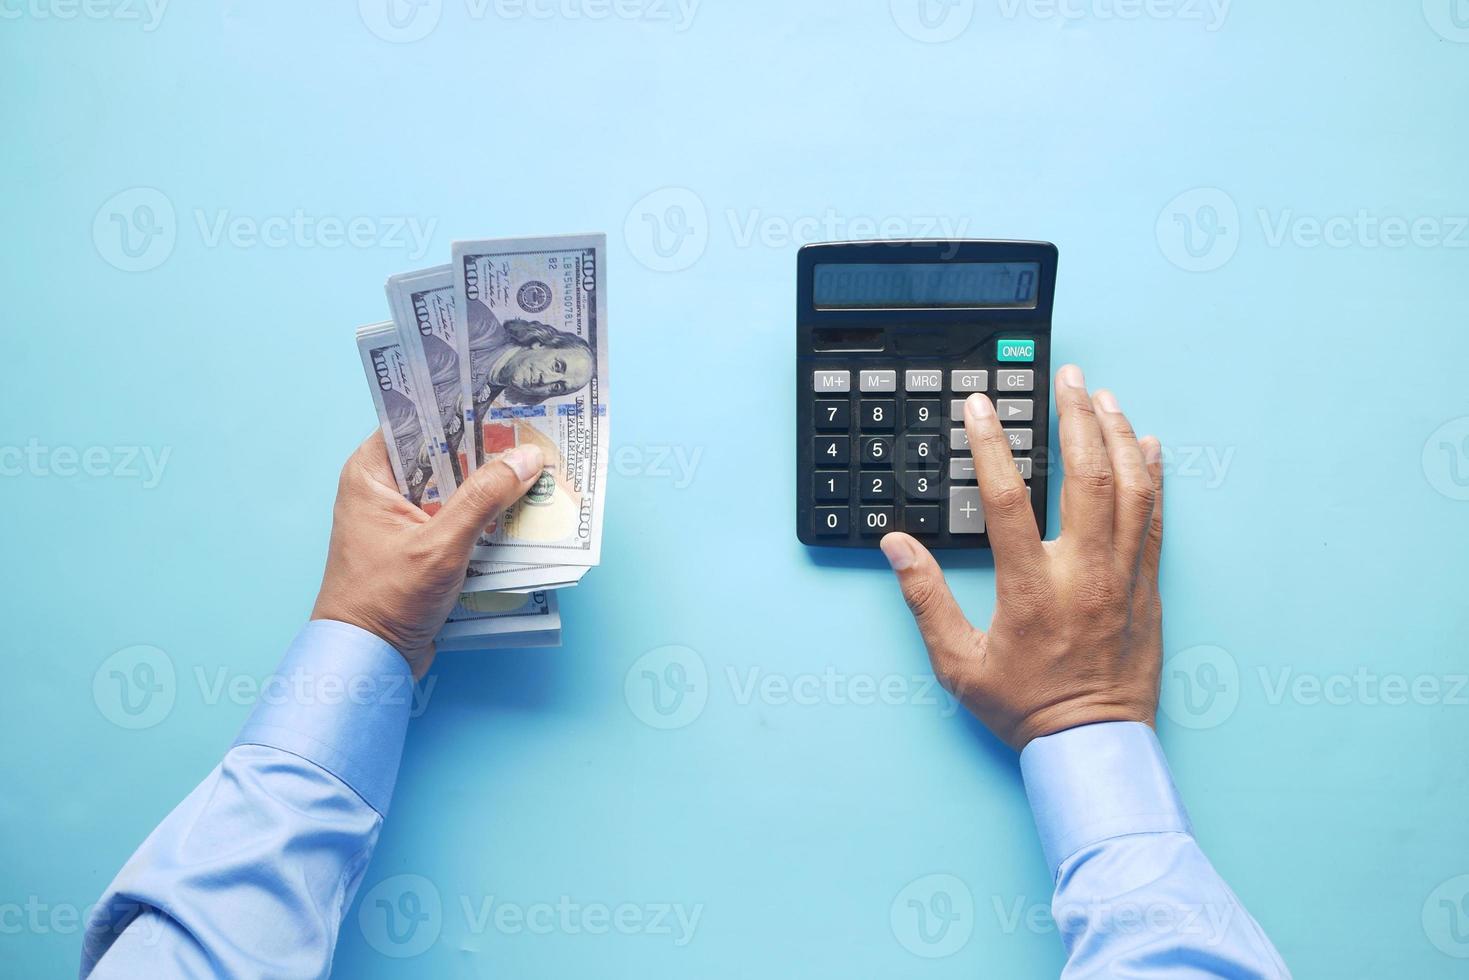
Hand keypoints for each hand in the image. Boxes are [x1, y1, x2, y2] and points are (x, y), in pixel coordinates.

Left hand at [311, 432, 544, 678]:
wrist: (367, 660)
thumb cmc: (386, 600)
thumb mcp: (439, 545)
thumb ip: (483, 499)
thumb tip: (527, 459)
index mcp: (370, 474)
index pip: (415, 422)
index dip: (457, 408)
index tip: (501, 398)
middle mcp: (383, 489)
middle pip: (442, 454)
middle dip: (485, 448)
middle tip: (532, 432)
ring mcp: (402, 518)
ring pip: (455, 487)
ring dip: (490, 484)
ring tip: (537, 467)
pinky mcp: (421, 545)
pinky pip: (458, 517)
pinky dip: (486, 515)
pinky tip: (521, 510)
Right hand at [879, 365, 1163, 749]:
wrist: (1093, 746)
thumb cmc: (1024, 708)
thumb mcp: (957, 664)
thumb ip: (925, 599)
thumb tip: (897, 547)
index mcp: (1033, 589)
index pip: (1009, 499)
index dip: (992, 446)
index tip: (980, 408)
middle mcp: (1084, 574)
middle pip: (1088, 476)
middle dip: (1077, 417)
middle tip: (1067, 378)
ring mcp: (1124, 578)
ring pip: (1131, 489)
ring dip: (1118, 435)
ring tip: (1104, 397)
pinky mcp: (1149, 587)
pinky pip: (1156, 519)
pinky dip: (1155, 476)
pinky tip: (1149, 444)